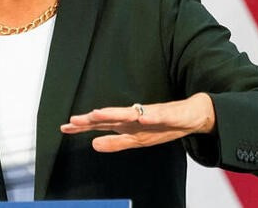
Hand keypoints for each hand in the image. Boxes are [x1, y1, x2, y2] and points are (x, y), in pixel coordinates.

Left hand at [60, 92, 215, 151]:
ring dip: (115, 113)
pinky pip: (159, 115)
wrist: (193, 115)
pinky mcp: (170, 113)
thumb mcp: (138, 140)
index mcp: (128, 124)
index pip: (101, 124)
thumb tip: (93, 144)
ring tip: (99, 114)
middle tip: (75, 120)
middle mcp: (136, 116)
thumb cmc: (164, 125)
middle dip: (94, 119)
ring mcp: (152, 113)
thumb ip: (116, 142)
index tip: (65, 127)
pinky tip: (143, 117)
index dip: (84, 126)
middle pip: (111, 116)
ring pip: (131, 113)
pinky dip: (150, 116)